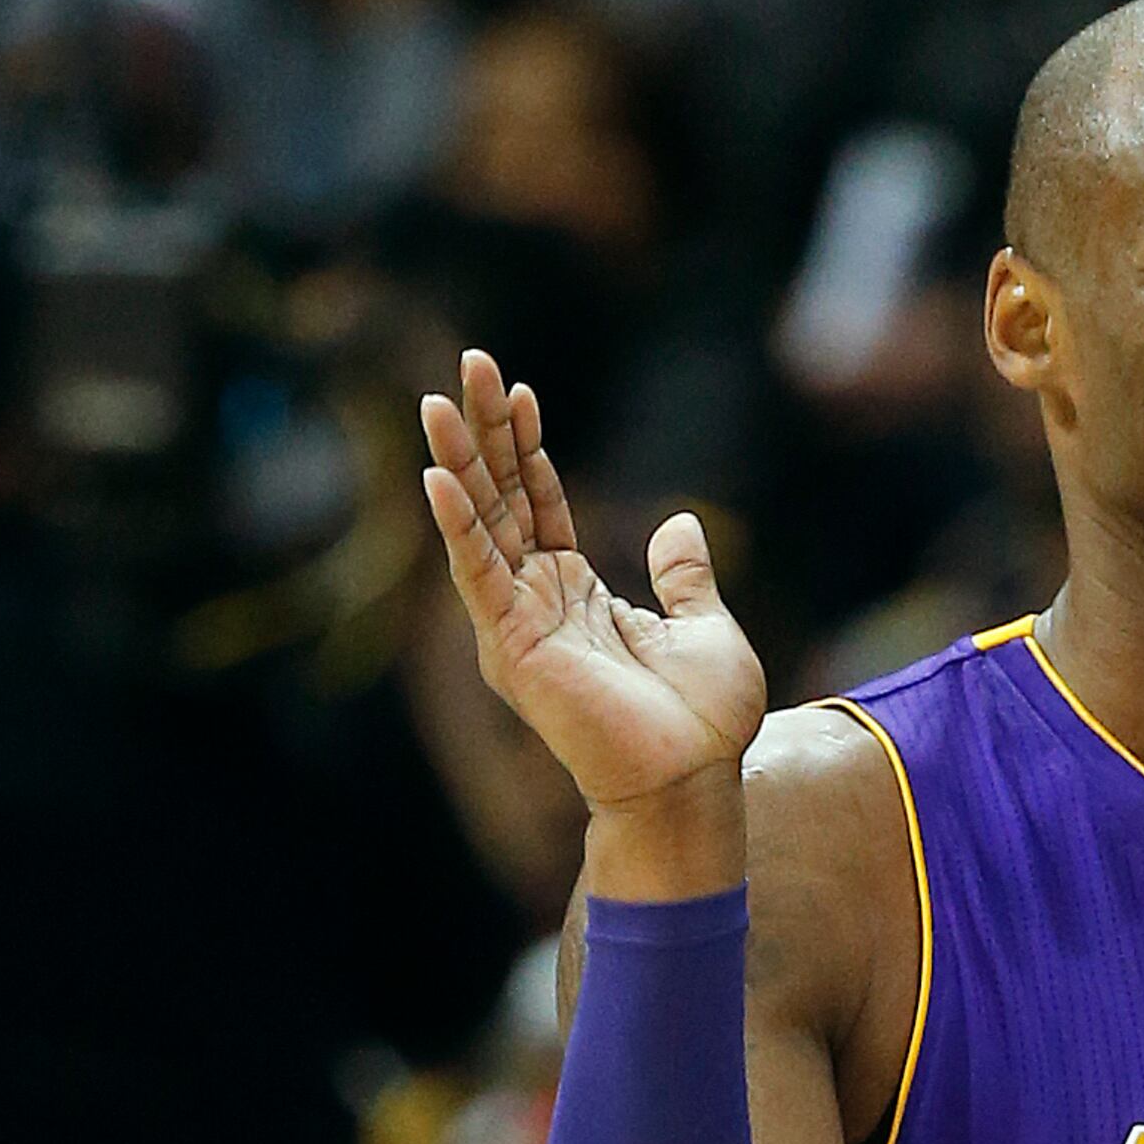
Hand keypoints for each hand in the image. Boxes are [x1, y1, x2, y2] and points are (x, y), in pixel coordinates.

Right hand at [420, 350, 765, 828]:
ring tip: (436, 399)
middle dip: (484, 431)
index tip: (519, 389)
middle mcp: (536, 602)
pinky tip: (436, 475)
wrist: (693, 780)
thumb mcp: (708, 630)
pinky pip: (477, 574)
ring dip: (458, 460)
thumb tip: (679, 522)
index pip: (538, 504)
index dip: (527, 446)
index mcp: (576, 594)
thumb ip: (686, 578)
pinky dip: (457, 525)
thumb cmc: (703, 723)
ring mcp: (517, 623)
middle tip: (469, 362)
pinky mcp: (511, 645)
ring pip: (480, 525)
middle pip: (501, 500)